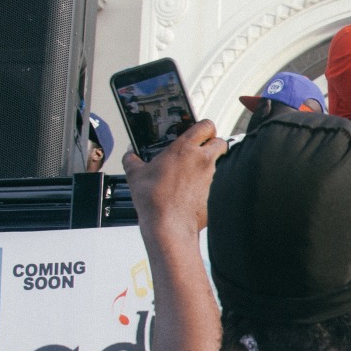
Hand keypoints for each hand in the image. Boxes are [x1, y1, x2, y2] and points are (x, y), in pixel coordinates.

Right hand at [123, 119, 226, 237]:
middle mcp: (202, 160)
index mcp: (184, 148)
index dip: (204, 127)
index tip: (198, 132)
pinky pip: (216, 185)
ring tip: (193, 174)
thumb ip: (132, 160)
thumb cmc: (155, 200)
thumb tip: (129, 156)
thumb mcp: (135, 175)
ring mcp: (211, 177)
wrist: (169, 226)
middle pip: (220, 142)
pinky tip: (194, 192)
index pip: (205, 125)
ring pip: (219, 163)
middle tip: (201, 150)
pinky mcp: (214, 194)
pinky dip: (208, 185)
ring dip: (210, 165)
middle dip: (214, 143)